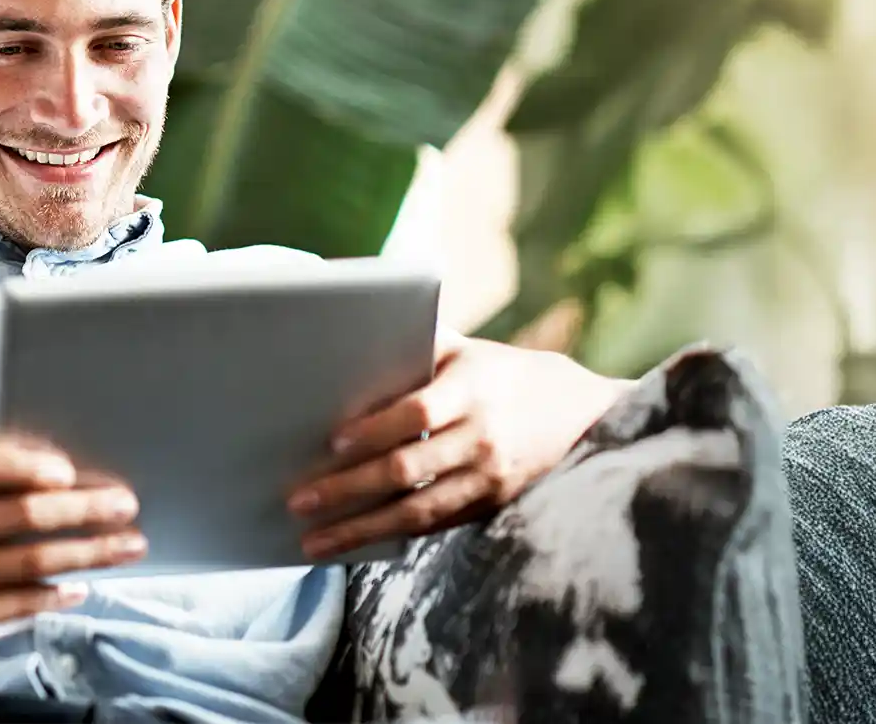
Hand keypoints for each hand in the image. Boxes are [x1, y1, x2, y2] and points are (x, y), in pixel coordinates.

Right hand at [0, 417, 145, 651]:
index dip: (24, 466)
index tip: (67, 470)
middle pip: (19, 517)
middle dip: (80, 510)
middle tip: (124, 504)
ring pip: (29, 562)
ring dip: (87, 553)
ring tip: (129, 545)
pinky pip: (17, 605)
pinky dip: (54, 595)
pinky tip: (85, 585)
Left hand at [287, 336, 628, 558]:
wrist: (577, 412)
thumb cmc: (498, 372)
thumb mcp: (465, 349)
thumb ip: (415, 343)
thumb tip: (351, 333)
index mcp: (472, 387)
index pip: (417, 411)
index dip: (374, 429)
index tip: (332, 444)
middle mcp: (482, 436)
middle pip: (407, 468)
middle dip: (347, 489)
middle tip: (298, 501)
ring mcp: (487, 478)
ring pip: (416, 511)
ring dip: (360, 529)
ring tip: (312, 542)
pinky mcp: (488, 506)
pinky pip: (432, 526)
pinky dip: (389, 536)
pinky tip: (352, 543)